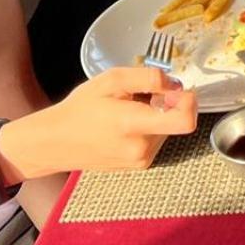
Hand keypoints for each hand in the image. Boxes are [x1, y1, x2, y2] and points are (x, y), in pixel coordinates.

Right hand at [0, 66, 197, 180]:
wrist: (55, 142)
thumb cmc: (81, 108)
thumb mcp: (112, 80)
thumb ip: (149, 78)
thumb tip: (176, 84)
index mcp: (133, 124)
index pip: (184, 120)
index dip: (189, 101)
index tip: (178, 89)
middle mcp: (141, 148)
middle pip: (177, 121)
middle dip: (168, 104)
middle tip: (143, 96)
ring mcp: (140, 161)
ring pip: (167, 130)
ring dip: (158, 116)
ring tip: (129, 110)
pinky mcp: (138, 166)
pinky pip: (156, 140)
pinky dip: (149, 128)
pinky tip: (126, 124)